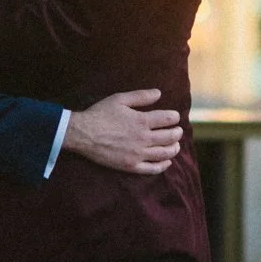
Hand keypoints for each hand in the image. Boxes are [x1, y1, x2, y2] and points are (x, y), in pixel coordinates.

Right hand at [63, 89, 183, 176]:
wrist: (82, 134)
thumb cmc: (100, 114)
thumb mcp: (120, 99)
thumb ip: (141, 96)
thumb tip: (159, 93)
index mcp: (142, 121)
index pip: (168, 119)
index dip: (175, 117)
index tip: (175, 117)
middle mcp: (143, 138)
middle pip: (170, 137)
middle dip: (177, 133)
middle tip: (178, 131)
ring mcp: (138, 154)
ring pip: (164, 153)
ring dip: (174, 149)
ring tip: (176, 145)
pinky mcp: (131, 166)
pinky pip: (152, 168)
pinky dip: (163, 165)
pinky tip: (167, 162)